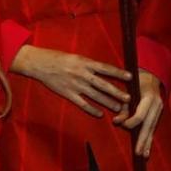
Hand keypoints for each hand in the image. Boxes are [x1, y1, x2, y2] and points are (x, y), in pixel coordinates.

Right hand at [14, 44, 130, 117]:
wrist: (40, 63)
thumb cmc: (58, 57)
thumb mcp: (76, 56)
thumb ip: (88, 63)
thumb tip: (103, 69)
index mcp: (85, 62)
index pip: (106, 68)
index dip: (118, 73)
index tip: (130, 77)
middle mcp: (82, 74)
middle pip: (103, 85)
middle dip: (117, 92)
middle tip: (128, 98)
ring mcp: (75, 85)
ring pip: (95, 96)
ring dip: (108, 102)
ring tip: (118, 108)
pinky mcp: (68, 93)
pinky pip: (82, 103)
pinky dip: (91, 109)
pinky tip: (100, 114)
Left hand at [115, 70, 164, 157]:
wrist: (150, 76)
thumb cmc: (135, 82)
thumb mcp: (127, 91)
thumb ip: (122, 107)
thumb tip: (116, 121)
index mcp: (149, 97)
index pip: (141, 115)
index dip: (131, 122)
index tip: (123, 125)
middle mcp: (157, 105)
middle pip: (149, 126)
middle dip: (143, 140)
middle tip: (138, 152)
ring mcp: (159, 110)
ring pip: (152, 129)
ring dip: (147, 143)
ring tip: (144, 155)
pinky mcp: (158, 114)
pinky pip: (153, 128)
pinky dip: (149, 139)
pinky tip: (147, 150)